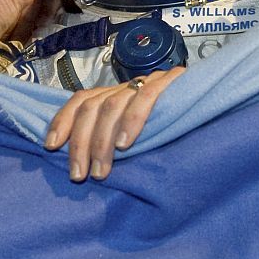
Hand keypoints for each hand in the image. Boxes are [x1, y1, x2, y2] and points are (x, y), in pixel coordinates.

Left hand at [45, 66, 185, 181]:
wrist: (207, 94)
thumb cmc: (168, 123)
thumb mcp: (133, 131)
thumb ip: (111, 135)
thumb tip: (79, 158)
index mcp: (115, 94)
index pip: (81, 99)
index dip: (62, 119)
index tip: (51, 145)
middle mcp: (126, 86)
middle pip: (92, 106)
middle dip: (80, 142)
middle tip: (79, 175)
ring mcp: (146, 83)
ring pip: (112, 105)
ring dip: (102, 141)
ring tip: (101, 172)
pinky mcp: (168, 83)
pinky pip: (145, 99)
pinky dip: (132, 121)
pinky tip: (126, 144)